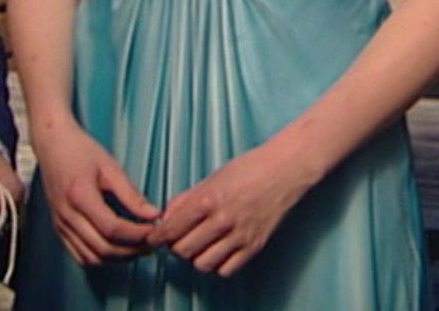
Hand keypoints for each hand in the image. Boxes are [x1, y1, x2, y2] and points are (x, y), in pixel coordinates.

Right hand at [31, 119, 159, 265]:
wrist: (51, 144)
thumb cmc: (80, 150)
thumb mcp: (110, 167)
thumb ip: (132, 194)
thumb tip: (154, 214)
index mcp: (80, 196)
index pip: (112, 228)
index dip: (137, 234)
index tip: (155, 230)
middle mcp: (67, 215)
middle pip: (103, 248)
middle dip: (132, 250)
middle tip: (152, 243)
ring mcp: (61, 224)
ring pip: (92, 257)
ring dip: (118, 258)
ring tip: (138, 248)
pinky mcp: (59, 228)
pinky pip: (79, 255)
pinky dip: (100, 259)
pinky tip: (116, 250)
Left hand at [148, 146, 308, 277]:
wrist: (284, 171)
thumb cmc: (248, 169)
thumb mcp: (211, 178)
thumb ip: (186, 199)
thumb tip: (166, 218)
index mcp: (208, 199)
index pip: (172, 229)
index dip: (157, 237)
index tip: (154, 238)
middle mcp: (223, 220)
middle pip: (184, 250)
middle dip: (175, 247)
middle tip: (179, 239)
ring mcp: (240, 235)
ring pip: (203, 264)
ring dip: (196, 258)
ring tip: (200, 246)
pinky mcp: (255, 246)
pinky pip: (226, 270)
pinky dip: (218, 265)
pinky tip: (218, 252)